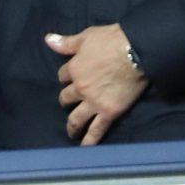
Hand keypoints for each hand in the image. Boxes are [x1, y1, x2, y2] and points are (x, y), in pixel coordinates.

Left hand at [46, 23, 147, 145]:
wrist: (136, 51)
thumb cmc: (112, 40)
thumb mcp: (86, 36)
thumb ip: (66, 42)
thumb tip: (48, 40)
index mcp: (74, 69)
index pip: (63, 75)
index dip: (67, 76)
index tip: (71, 77)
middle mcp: (81, 88)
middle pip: (66, 98)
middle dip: (66, 100)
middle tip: (69, 103)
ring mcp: (94, 102)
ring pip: (76, 118)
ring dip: (72, 126)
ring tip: (71, 132)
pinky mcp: (109, 112)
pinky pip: (96, 130)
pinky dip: (90, 141)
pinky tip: (84, 148)